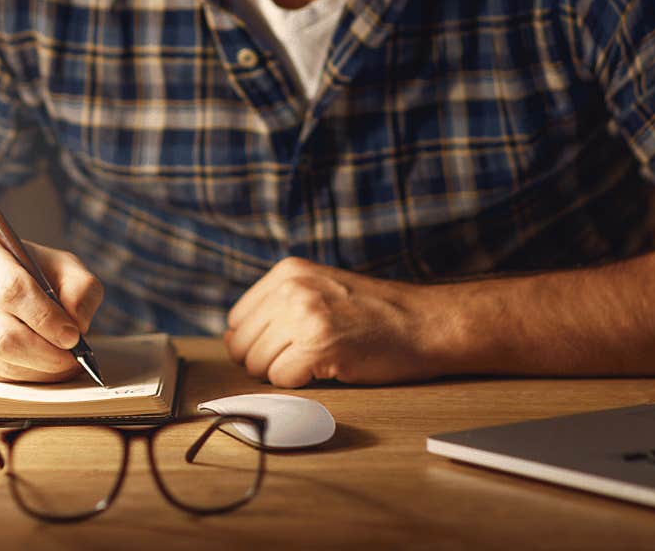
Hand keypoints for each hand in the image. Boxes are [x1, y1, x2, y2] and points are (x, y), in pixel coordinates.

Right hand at [0, 235, 103, 382]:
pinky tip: (40, 367)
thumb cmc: (28, 274)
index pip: (10, 289)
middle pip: (1, 334)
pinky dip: (23, 378)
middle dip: (44, 353)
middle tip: (72, 359)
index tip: (72, 336)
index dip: (45, 317)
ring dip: (37, 369)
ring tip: (62, 364)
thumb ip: (80, 287)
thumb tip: (77, 323)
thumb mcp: (61, 266)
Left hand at [223, 257, 439, 387]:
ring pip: (257, 365)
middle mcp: (292, 288)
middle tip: (305, 355)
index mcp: (288, 271)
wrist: (425, 323)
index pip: (236, 319)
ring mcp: (304, 315)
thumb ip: (276, 306)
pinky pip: (281, 380)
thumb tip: (230, 339)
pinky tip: (330, 367)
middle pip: (241, 344)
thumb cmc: (375, 313)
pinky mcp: (318, 346)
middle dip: (266, 360)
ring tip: (321, 357)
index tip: (287, 344)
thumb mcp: (320, 289)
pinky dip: (301, 382)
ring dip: (285, 371)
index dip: (257, 341)